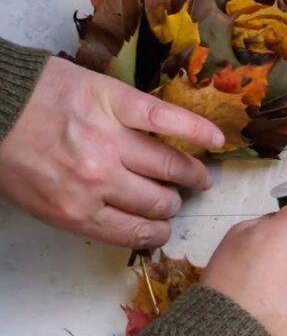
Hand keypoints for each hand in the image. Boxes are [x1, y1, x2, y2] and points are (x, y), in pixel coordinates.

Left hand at [0, 57, 224, 247]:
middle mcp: (99, 180)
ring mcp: (111, 141)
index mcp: (77, 211)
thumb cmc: (10, 154)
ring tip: (199, 176)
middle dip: (171, 203)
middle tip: (175, 198)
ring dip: (191, 174)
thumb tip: (128, 222)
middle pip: (158, 200)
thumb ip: (83, 214)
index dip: (158, 232)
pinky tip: (217, 140)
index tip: (164, 228)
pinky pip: (168, 119)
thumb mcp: (38, 202)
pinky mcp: (118, 104)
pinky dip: (197, 130)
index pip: (137, 232)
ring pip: (170, 165)